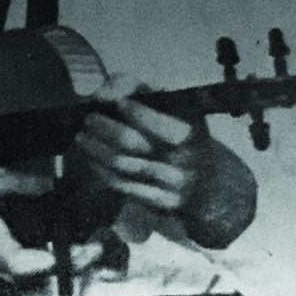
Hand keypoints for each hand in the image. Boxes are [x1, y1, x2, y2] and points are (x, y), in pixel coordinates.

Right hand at [0, 164, 95, 281]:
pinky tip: (56, 247)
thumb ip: (23, 182)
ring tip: (83, 247)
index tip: (89, 247)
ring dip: (57, 264)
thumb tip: (58, 183)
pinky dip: (41, 262)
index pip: (27, 264)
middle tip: (96, 248)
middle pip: (36, 275)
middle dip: (68, 264)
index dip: (60, 260)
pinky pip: (19, 271)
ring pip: (29, 276)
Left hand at [74, 78, 256, 249]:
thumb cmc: (187, 140)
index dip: (133, 110)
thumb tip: (109, 92)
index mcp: (191, 131)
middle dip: (102, 127)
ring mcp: (171, 183)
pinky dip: (99, 169)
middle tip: (88, 119)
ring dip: (94, 148)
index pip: (155, 120)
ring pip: (119, 164)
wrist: (212, 186)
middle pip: (128, 142)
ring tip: (82, 136)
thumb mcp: (181, 112)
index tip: (115, 102)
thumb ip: (148, 94)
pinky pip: (119, 184)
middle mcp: (183, 159)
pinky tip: (90, 158)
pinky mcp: (159, 203)